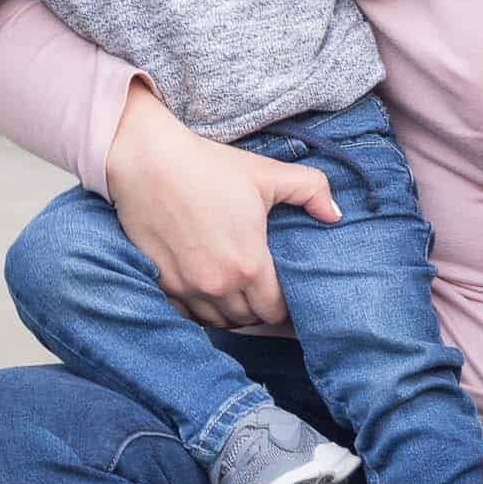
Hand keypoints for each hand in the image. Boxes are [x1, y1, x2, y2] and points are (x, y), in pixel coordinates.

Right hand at [104, 80, 338, 327]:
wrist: (148, 161)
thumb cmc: (208, 167)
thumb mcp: (267, 173)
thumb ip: (311, 190)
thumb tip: (334, 215)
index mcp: (249, 266)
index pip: (275, 312)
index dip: (284, 306)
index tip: (283, 293)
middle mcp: (218, 286)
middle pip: (248, 321)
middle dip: (258, 309)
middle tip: (262, 290)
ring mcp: (186, 288)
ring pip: (217, 322)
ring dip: (229, 313)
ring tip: (236, 293)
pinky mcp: (161, 283)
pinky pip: (187, 316)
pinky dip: (200, 310)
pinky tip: (206, 292)